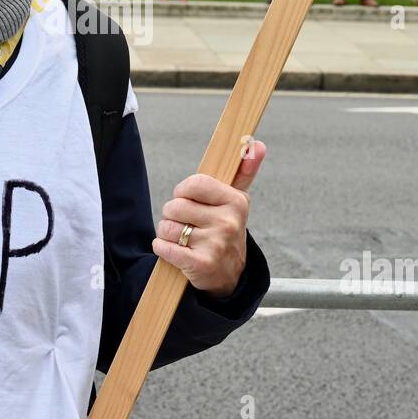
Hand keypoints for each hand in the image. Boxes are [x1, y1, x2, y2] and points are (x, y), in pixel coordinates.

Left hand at [152, 139, 266, 297]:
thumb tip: (256, 143)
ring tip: (183, 238)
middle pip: (175, 206)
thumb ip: (244, 170)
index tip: (188, 199)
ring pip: (167, 227)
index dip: (183, 191)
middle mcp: (228, 222)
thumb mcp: (237, 200)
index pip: (194, 184)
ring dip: (167, 233)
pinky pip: (164, 247)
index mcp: (236, 202)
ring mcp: (216, 244)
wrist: (229, 274)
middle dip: (173, 214)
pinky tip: (173, 250)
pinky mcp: (201, 264)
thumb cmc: (226, 228)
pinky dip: (161, 248)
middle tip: (187, 223)